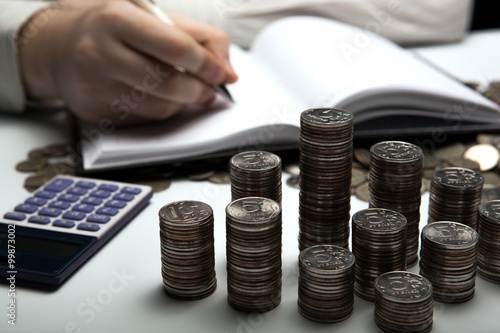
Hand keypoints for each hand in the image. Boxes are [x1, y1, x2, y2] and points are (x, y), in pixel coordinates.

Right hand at [18, 1, 237, 124]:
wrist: (60, 48)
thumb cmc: (115, 30)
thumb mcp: (153, 18)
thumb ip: (198, 37)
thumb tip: (228, 72)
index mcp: (118, 19)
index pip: (176, 47)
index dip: (206, 64)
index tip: (221, 74)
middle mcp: (101, 52)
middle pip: (169, 82)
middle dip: (199, 90)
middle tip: (209, 90)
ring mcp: (94, 85)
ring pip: (160, 107)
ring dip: (181, 104)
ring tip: (181, 91)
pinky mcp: (95, 112)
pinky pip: (144, 121)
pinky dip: (159, 112)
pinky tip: (154, 97)